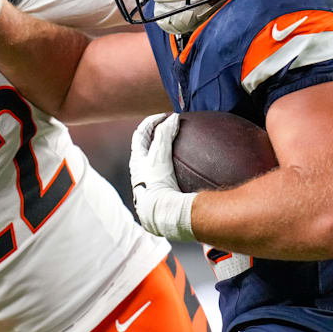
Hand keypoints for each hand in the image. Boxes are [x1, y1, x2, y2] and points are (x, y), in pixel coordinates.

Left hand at [129, 113, 196, 240]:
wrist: (160, 216)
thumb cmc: (157, 184)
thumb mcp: (160, 155)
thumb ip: (165, 134)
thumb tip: (173, 118)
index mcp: (137, 161)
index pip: (140, 134)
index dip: (151, 121)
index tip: (165, 115)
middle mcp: (140, 173)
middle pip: (146, 149)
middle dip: (157, 137)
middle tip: (173, 129)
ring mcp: (150, 186)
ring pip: (156, 165)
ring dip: (167, 154)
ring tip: (184, 149)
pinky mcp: (160, 197)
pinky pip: (169, 180)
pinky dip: (179, 172)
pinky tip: (195, 175)